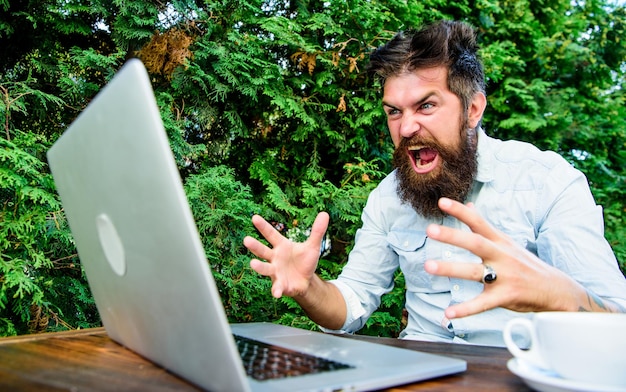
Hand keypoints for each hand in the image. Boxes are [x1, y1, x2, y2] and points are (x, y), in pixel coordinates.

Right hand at [243, 212, 329, 297]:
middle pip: (263, 251)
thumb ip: (317, 231)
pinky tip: (276, 293)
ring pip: (265, 268)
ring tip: (252, 264)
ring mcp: (276, 272)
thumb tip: (324, 214)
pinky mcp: (280, 285)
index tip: (255, 218)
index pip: (271, 234)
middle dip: (255, 246)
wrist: (306, 280)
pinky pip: (277, 287)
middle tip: (246, 240)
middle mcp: (275, 258)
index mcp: (281, 246)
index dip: (263, 227)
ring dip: (259, 267)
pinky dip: (276, 290)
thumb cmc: (304, 261)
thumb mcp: (313, 246)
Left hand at [424, 197, 585, 318]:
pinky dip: (465, 310)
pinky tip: (448, 313)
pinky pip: (482, 304)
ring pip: (474, 271)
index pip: (478, 222)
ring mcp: (504, 276)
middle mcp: (501, 256)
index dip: (461, 211)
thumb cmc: (525, 264)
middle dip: (452, 236)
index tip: (441, 202)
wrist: (556, 290)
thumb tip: (470, 205)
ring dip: (450, 268)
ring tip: (428, 266)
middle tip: (430, 230)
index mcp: (500, 241)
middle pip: (475, 243)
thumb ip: (484, 225)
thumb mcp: (506, 241)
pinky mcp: (505, 297)